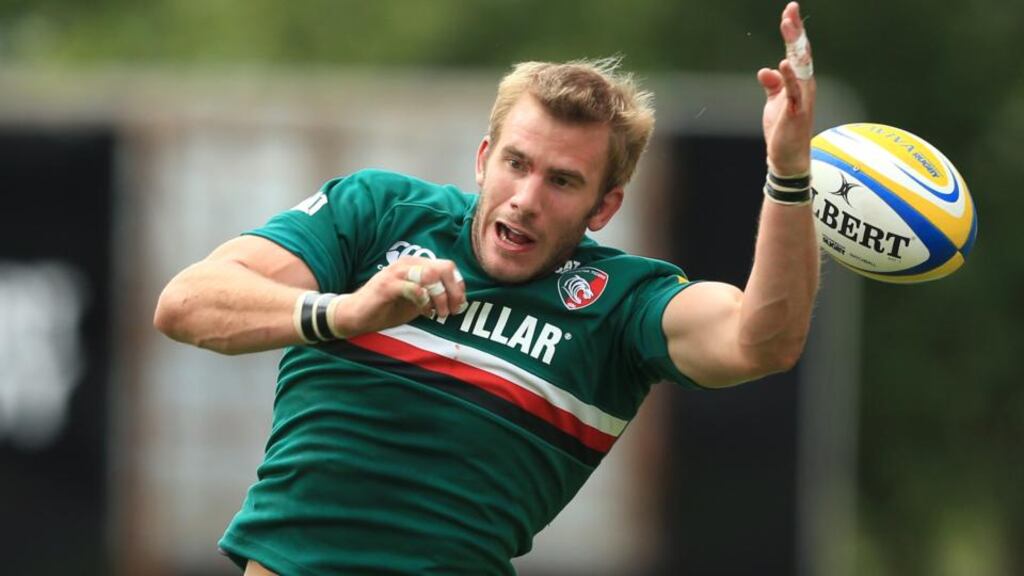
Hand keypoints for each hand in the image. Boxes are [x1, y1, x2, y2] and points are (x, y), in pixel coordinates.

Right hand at [333, 256, 466, 337]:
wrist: (357, 315)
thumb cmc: (389, 307)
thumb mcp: (418, 301)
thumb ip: (435, 296)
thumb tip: (459, 300)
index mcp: (417, 265)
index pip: (449, 267)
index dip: (458, 287)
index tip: (458, 306)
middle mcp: (408, 264)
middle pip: (444, 268)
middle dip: (453, 292)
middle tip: (450, 311)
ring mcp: (397, 272)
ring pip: (431, 275)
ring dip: (440, 297)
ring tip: (437, 313)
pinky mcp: (387, 285)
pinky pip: (414, 288)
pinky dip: (424, 301)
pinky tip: (423, 312)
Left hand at [757, 1, 815, 176]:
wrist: (787, 156)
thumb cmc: (783, 129)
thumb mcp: (774, 102)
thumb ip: (773, 85)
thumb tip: (766, 70)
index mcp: (799, 81)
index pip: (797, 51)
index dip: (794, 31)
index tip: (789, 10)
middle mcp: (805, 85)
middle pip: (801, 52)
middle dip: (796, 30)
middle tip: (790, 9)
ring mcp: (803, 97)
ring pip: (801, 65)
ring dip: (794, 45)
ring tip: (788, 25)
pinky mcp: (796, 111)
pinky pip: (794, 91)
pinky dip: (790, 76)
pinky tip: (783, 63)